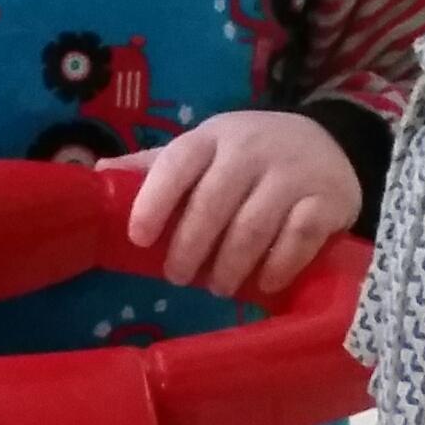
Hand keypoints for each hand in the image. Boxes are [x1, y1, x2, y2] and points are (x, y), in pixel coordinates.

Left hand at [128, 110, 359, 296]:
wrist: (329, 144)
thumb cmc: (248, 157)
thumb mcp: (204, 150)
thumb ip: (156, 166)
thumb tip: (95, 177)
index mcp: (212, 137)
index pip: (177, 163)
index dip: (154, 200)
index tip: (139, 238)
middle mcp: (251, 150)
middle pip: (213, 203)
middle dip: (190, 247)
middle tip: (178, 277)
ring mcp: (292, 173)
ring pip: (253, 226)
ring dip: (230, 265)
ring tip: (218, 286)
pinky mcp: (327, 199)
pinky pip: (298, 238)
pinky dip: (278, 266)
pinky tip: (263, 283)